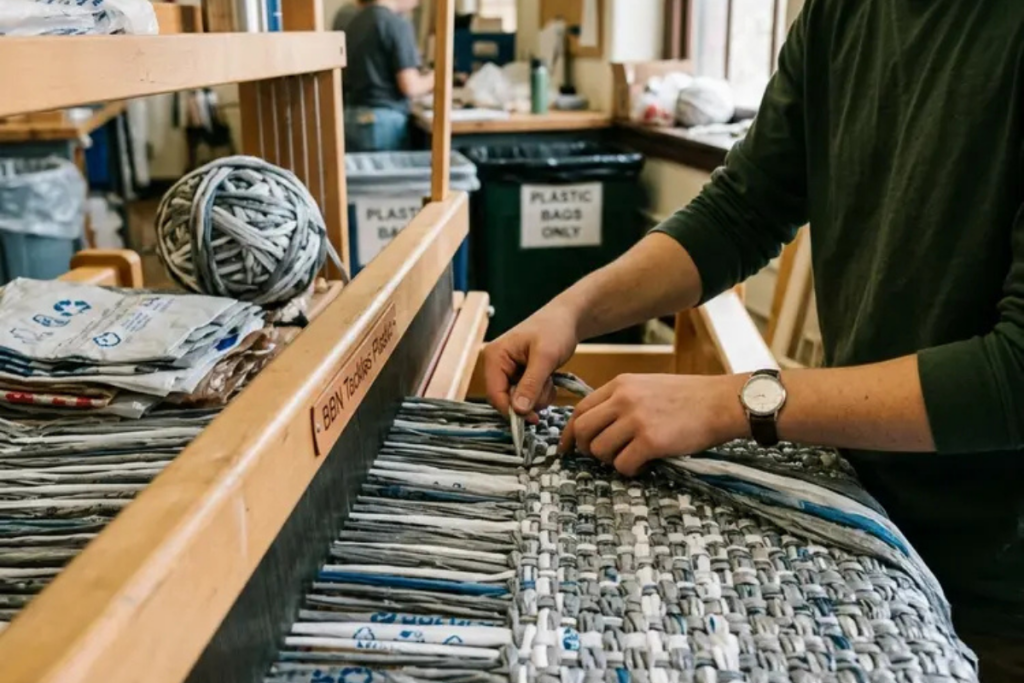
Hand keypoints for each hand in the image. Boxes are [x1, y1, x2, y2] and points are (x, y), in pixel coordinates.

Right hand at [482, 303, 579, 419]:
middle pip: (506, 399)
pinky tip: (549, 379)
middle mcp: (497, 365)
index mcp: (495, 357)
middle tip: (548, 388)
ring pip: (519, 401)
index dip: (511, 410)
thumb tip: (519, 410)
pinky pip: (527, 396)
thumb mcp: (545, 357)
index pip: (494, 394)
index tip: (533, 419)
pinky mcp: (519, 376)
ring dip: (538, 396)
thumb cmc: (555, 329)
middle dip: (529, 400)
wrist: (568, 319)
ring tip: (550, 378)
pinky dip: (541, 393)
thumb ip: (531, 384)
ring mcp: (508, 371)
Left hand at [559, 373, 748, 475]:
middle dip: (586, 450)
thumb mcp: (648, 387)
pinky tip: (645, 464)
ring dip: (611, 461)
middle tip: (601, 458)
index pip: (580, 410)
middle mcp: (623, 399)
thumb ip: (621, 401)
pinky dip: (631, 470)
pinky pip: (623, 465)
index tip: (567, 448)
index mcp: (620, 384)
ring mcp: (636, 419)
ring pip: (600, 450)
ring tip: (632, 458)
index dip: (569, 433)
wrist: (722, 402)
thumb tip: (599, 428)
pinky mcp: (650, 441)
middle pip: (582, 431)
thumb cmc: (689, 398)